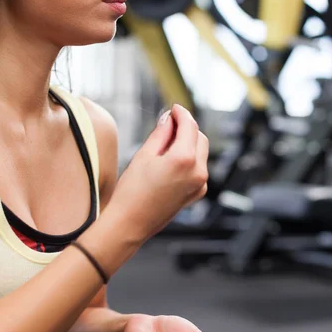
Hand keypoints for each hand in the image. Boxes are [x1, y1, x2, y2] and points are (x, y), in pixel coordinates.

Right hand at [107, 105, 208, 243]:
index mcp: (184, 159)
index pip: (189, 126)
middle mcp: (198, 172)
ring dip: (188, 142)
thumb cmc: (132, 192)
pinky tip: (170, 160)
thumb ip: (161, 134)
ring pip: (201, 152)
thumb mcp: (144, 156)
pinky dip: (190, 159)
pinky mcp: (196, 193)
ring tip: (166, 142)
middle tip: (168, 123)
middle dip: (186, 127)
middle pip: (199, 137)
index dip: (181, 113)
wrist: (130, 224)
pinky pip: (199, 168)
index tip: (174, 108)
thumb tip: (169, 119)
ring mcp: (199, 184)